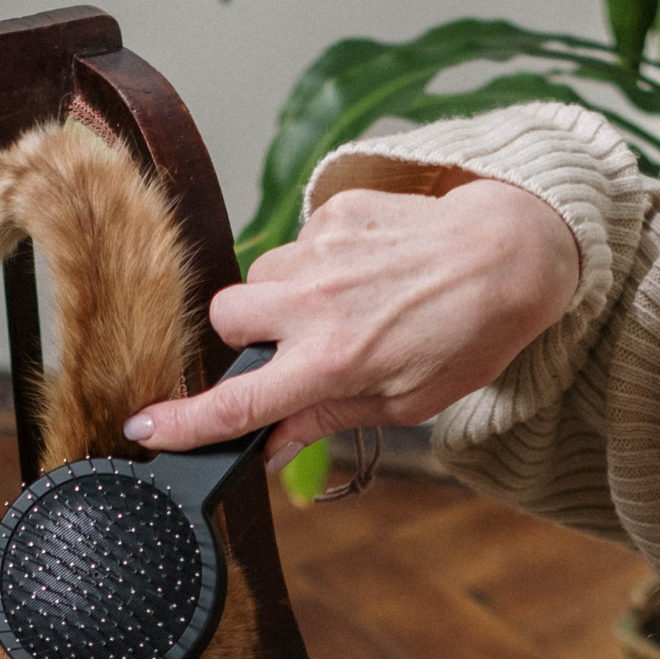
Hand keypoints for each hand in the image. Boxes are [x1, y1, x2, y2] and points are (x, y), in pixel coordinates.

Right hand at [123, 176, 580, 465]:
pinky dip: (320, 262)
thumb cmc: (466, 338)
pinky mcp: (336, 210)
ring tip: (344, 305)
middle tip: (288, 347)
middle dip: (243, 336)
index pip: (239, 402)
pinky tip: (368, 270)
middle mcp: (317, 304)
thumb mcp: (402, 403)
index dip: (186, 422)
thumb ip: (326, 420)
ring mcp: (323, 250)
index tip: (145, 429)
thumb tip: (267, 449)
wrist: (514, 253)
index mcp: (332, 363)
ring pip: (261, 278)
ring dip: (284, 298)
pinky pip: (299, 242)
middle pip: (224, 318)